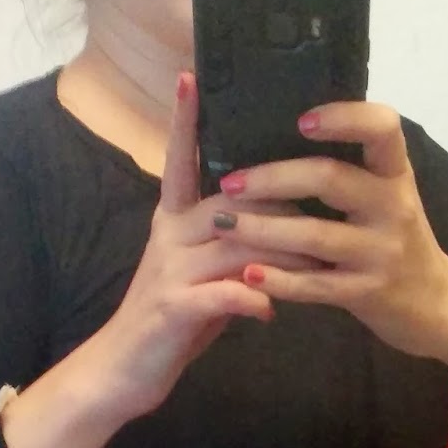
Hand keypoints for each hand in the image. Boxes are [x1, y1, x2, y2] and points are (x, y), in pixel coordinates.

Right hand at [99, 73, 315, 420]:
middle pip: (232, 199)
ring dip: (283, 252)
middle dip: (283, 203)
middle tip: (326, 206)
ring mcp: (171, 270)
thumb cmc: (170, 322)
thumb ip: (229, 244)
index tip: (190, 76)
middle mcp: (170, 236)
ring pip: (237, 242)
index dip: (184, 121)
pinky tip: (272, 310)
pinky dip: (256, 297)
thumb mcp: (199, 274)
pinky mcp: (176, 306)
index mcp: (172, 221)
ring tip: (319, 262)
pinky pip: (226, 291)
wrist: (122, 372)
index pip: (179, 160)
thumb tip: (275, 220)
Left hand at [211, 102, 447, 377]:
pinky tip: (249, 273)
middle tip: (230, 183)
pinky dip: (280, 279)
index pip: (382, 128)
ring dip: (262, 228)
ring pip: (314, 235)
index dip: (343, 118)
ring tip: (223, 223)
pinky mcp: (368, 293)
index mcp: (396, 175)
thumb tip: (285, 132)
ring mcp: (381, 253)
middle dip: (273, 179)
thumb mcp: (388, 198)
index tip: (301, 120)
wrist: (438, 306)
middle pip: (330, 179)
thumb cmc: (398, 242)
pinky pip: (316, 285)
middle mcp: (392, 208)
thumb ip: (353, 169)